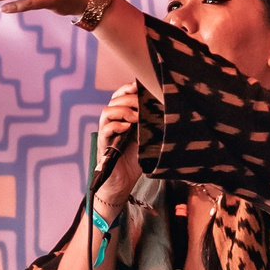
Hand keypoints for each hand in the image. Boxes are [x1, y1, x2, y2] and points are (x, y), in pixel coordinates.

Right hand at [91, 83, 143, 217]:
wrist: (123, 184)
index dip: (128, 89)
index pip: (121, 96)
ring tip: (135, 116)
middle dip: (129, 99)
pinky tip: (126, 127)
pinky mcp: (104, 146)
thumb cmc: (135, 161)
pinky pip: (104, 130)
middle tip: (141, 104)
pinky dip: (114, 126)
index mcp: (123, 118)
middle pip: (114, 100)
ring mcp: (107, 134)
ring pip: (106, 112)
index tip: (140, 86)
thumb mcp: (148, 140)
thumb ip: (152, 126)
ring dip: (122, 111)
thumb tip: (165, 113)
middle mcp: (113, 123)